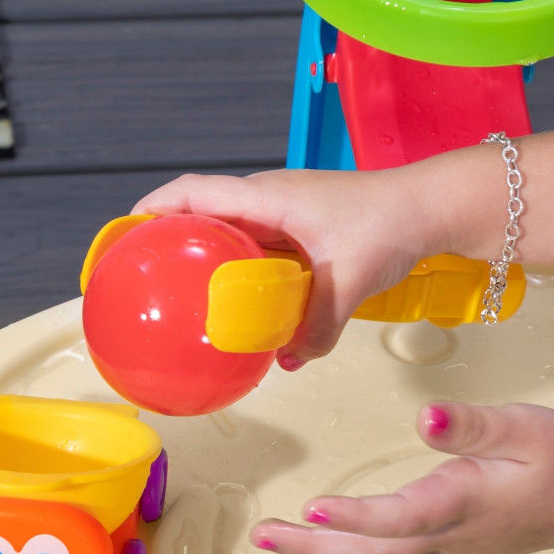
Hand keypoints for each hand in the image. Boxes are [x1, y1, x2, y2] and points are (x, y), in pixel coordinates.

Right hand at [133, 168, 438, 365]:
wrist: (429, 208)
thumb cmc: (390, 221)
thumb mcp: (349, 277)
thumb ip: (318, 325)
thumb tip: (290, 360)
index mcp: (266, 197)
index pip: (192, 192)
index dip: (152, 210)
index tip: (124, 237)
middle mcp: (268, 203)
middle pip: (202, 216)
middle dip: (171, 243)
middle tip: (149, 280)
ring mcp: (284, 220)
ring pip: (231, 239)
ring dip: (209, 265)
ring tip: (188, 302)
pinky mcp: (301, 237)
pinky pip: (259, 256)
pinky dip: (244, 278)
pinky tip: (247, 312)